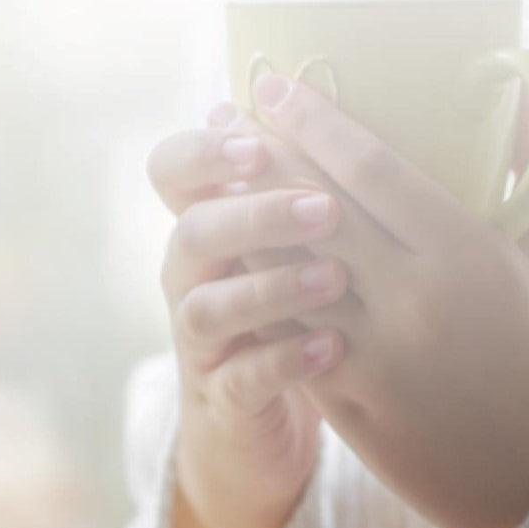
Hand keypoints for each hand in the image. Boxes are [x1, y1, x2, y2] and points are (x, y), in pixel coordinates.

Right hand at [145, 110, 359, 527]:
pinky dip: (283, 362)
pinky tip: (331, 347)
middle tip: (323, 206)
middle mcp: (191, 277)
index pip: (173, 168)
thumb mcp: (293, 242)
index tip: (262, 134)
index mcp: (207, 223)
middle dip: (256, 212)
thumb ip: (307, 181)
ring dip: (271, 288)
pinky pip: (241, 378)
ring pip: (208, 307)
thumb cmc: (292, 310)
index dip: (205, 149)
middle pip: (194, 230)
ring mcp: (202, 342)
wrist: (254, 423)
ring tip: (336, 279)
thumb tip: (355, 104)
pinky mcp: (224, 399)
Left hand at [246, 74, 528, 527]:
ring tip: (215, 174)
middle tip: (227, 113)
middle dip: (263, 154)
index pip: (370, 167)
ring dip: (242, 216)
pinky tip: (230, 252)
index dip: (314, 121)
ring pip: (283, 270)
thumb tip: (521, 91)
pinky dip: (253, 287)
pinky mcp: (344, 397)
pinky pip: (282, 330)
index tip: (274, 85)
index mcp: (463, 253)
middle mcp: (411, 299)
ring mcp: (372, 352)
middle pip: (313, 208)